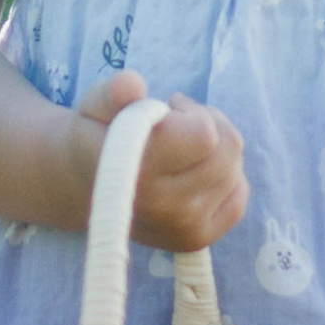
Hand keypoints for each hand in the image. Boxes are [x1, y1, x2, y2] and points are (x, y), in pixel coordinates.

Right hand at [73, 73, 247, 252]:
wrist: (84, 188)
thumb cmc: (95, 136)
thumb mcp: (94, 105)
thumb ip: (112, 92)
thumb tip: (132, 84)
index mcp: (134, 170)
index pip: (204, 134)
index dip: (191, 112)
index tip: (168, 108)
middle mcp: (160, 206)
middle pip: (227, 149)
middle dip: (208, 124)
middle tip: (178, 122)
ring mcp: (181, 227)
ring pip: (235, 169)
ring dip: (217, 149)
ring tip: (183, 146)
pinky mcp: (198, 240)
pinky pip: (239, 196)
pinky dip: (226, 177)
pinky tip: (197, 171)